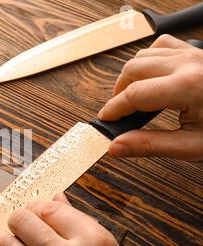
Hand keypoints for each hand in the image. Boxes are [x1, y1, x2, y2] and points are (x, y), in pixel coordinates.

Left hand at [0, 194, 150, 245]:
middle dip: (17, 218)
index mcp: (91, 241)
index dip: (37, 206)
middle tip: (19, 223)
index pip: (48, 208)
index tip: (36, 210)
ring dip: (0, 238)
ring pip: (4, 245)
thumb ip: (81, 222)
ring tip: (3, 238)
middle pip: (22, 221)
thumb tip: (57, 199)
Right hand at [98, 34, 202, 160]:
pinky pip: (165, 45)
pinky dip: (150, 59)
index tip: (105, 120)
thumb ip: (149, 146)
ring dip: (132, 75)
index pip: (134, 94)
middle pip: (133, 69)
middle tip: (119, 113)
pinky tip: (152, 77)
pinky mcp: (200, 53)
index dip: (113, 109)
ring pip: (145, 54)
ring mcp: (196, 55)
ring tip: (133, 97)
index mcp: (188, 87)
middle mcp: (190, 64)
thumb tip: (116, 146)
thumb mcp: (192, 147)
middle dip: (119, 92)